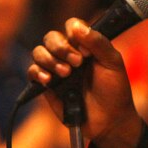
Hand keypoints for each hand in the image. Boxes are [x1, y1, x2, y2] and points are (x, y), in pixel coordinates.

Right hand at [28, 18, 140, 144]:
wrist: (109, 121)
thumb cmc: (114, 91)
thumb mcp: (112, 63)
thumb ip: (98, 42)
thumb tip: (77, 27)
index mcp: (85, 45)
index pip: (71, 26)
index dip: (74, 33)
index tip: (86, 51)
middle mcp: (68, 54)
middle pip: (51, 37)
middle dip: (61, 47)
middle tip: (77, 63)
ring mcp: (56, 69)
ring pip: (39, 52)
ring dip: (50, 59)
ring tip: (66, 74)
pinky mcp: (46, 86)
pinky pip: (32, 72)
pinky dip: (38, 72)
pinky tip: (49, 81)